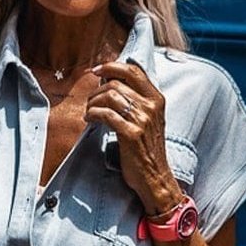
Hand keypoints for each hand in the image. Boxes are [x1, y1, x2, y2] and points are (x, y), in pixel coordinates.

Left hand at [84, 58, 184, 216]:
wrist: (155, 178)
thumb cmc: (148, 151)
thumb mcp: (149, 121)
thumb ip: (137, 102)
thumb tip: (111, 84)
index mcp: (156, 100)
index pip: (133, 71)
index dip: (112, 67)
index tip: (97, 71)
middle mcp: (151, 107)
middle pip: (116, 84)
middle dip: (97, 91)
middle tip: (90, 102)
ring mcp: (142, 120)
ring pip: (109, 97)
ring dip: (93, 103)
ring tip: (89, 112)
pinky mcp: (130, 134)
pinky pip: (105, 115)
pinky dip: (93, 114)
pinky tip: (89, 119)